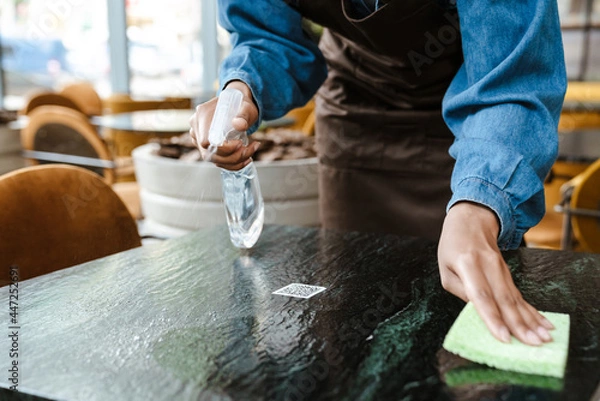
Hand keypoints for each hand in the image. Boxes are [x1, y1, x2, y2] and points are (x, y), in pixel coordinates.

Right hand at [188, 80, 259, 170]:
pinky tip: (245, 159)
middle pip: (209, 153)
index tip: (240, 144)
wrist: (237, 105)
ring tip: (250, 154)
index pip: (206, 141)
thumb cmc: (241, 104)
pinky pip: (216, 160)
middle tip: (249, 150)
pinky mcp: (205, 146)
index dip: (223, 148)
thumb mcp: (246, 107)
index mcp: (203, 114)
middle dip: (232, 157)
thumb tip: (239, 125)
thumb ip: (243, 114)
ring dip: (234, 162)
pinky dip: (232, 163)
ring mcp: (199, 138)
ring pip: (213, 159)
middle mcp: (197, 127)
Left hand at [438, 201, 553, 345]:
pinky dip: (533, 311)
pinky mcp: (508, 273)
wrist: (472, 220)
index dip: (492, 317)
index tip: (503, 337)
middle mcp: (488, 266)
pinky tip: (545, 324)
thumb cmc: (453, 247)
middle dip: (519, 325)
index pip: (481, 295)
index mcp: (467, 264)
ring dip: (531, 321)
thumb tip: (478, 311)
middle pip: (504, 299)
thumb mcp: (446, 269)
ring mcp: (502, 269)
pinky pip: (520, 295)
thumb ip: (460, 291)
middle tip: (532, 344)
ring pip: (516, 298)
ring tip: (544, 338)